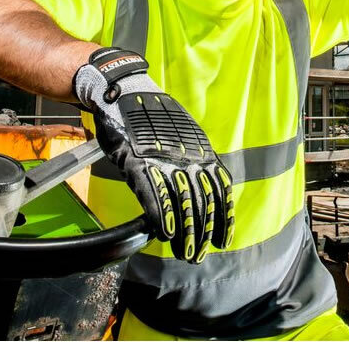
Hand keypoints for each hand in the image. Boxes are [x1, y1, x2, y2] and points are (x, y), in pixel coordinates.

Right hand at [74, 48, 233, 262]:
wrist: (126, 93)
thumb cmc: (154, 118)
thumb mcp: (185, 135)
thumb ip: (196, 159)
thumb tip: (208, 181)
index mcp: (201, 152)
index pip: (219, 190)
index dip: (222, 217)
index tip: (222, 240)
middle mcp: (187, 158)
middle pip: (201, 202)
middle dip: (202, 232)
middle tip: (199, 255)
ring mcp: (163, 161)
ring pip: (180, 201)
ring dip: (184, 231)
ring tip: (186, 253)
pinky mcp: (139, 162)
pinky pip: (153, 192)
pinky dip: (160, 214)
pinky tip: (164, 233)